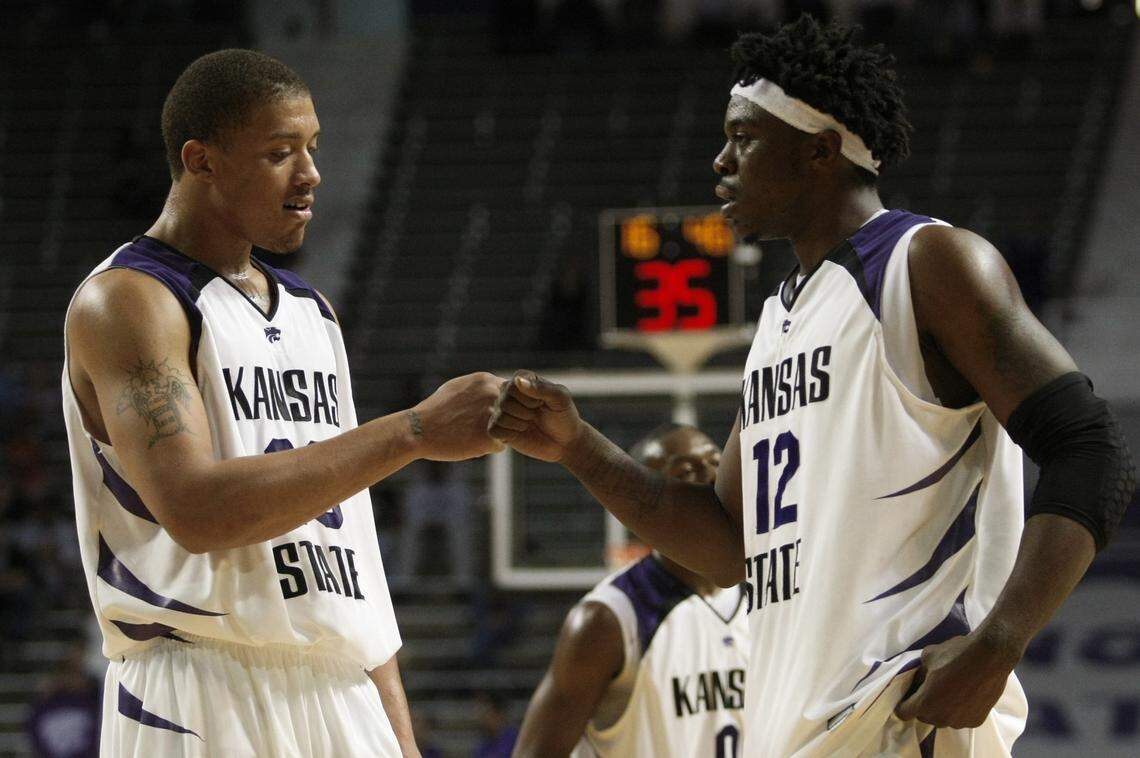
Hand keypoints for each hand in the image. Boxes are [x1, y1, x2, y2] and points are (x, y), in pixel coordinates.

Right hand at [411, 372, 504, 460]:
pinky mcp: (488, 436)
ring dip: (499, 434)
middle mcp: (492, 394)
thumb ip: (480, 387)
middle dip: (507, 419)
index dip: (506, 405)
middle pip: (515, 410)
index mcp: (486, 380)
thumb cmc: (435, 410)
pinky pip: (501, 445)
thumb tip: (496, 387)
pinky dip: (489, 448)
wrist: (418, 430)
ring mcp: (492, 415)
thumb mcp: (458, 387)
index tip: (493, 413)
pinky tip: (472, 444)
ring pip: (510, 428)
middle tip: (485, 427)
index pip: (513, 392)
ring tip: (476, 435)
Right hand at [488, 370, 584, 461]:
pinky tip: (521, 432)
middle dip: (525, 412)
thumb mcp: (560, 398)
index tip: (542, 403)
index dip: (529, 399)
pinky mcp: (499, 428)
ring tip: (530, 423)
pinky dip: (509, 433)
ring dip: (519, 424)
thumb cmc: (564, 416)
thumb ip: (540, 388)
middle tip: (536, 415)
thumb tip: (518, 381)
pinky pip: (494, 430)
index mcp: (523, 379)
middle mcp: (509, 392)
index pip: (513, 386)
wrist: (565, 441)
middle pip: (504, 401)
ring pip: (499, 416)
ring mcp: (503, 410)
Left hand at [894, 627, 1021, 727]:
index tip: (908, 695)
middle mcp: (941, 718)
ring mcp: (960, 722)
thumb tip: (918, 681)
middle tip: (930, 688)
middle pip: (924, 716)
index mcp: (925, 703)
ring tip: (950, 690)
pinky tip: (966, 694)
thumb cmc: (955, 654)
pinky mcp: (976, 721)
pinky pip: (961, 718)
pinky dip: (960, 710)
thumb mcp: (927, 657)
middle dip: (923, 704)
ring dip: (942, 709)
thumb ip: (919, 673)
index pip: (903, 712)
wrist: (990, 656)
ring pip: (943, 719)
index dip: (903, 703)